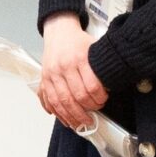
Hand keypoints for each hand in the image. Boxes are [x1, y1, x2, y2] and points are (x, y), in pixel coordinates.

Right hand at [38, 14, 106, 128]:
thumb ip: (102, 67)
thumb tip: (111, 87)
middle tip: (93, 116)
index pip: (91, 86)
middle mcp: (63, 67)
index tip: (103, 101)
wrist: (59, 31)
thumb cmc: (78, 42)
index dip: (99, 99)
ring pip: (61, 103)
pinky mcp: (43, 79)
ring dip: (72, 117)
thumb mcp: (95, 48)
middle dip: (86, 111)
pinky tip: (65, 119)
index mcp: (79, 58)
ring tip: (80, 124)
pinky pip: (48, 101)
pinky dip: (56, 113)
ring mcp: (51, 74)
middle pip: (76, 97)